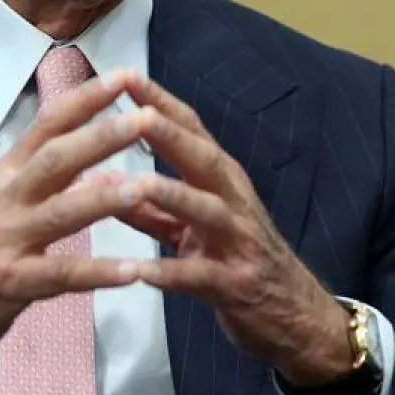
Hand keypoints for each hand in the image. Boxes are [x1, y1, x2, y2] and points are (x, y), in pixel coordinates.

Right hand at [0, 70, 155, 394]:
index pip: (48, 125)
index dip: (85, 99)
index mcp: (4, 174)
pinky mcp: (7, 284)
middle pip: (56, 159)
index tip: (125, 75)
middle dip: (102, 136)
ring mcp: (3, 241)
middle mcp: (3, 199)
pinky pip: (61, 276)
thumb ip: (51, 187)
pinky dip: (99, 273)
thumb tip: (107, 173)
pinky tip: (133, 272)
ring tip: (146, 187)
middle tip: (146, 118)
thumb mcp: (2, 208)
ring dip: (106, 199)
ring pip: (61, 212)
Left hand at [117, 75, 353, 387]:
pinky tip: (141, 271)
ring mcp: (239, 243)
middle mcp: (234, 202)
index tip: (124, 76)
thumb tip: (98, 174)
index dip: (160, 102)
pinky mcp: (237, 286)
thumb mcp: (194, 228)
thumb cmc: (237, 261)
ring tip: (136, 184)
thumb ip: (149, 205)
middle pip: (203, 160)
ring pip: (207, 212)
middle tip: (135, 114)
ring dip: (173, 196)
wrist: (297, 318)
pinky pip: (201, 277)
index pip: (192, 131)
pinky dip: (172, 273)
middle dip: (170, 135)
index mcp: (222, 182)